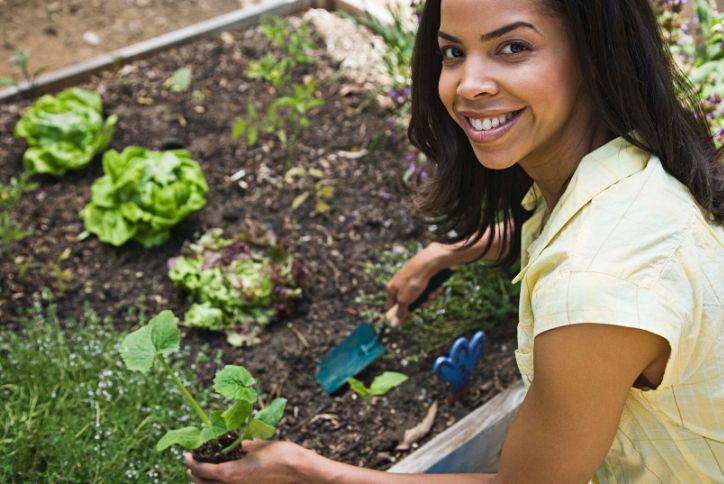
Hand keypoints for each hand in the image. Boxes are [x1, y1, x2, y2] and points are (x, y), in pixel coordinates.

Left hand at [185, 439, 311, 483]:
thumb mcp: (259, 445)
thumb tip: (239, 444)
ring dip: (205, 481)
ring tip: (202, 472)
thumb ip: (245, 446)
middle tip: (191, 464)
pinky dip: (220, 483)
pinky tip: (225, 476)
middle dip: (194, 473)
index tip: (186, 454)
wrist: (301, 472)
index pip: (202, 470)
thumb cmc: (282, 456)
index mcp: (231, 473)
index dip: (191, 461)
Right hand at [385, 243, 449, 325]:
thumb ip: (400, 312)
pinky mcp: (422, 277)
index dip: (399, 313)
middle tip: (424, 303)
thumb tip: (392, 325)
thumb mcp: (405, 300)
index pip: (392, 306)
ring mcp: (411, 280)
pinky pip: (426, 289)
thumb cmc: (414, 280)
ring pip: (420, 296)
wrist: (429, 262)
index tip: (407, 317)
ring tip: (431, 294)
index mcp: (391, 288)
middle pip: (408, 302)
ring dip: (427, 298)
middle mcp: (400, 283)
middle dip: (419, 304)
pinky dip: (432, 290)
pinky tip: (436, 288)